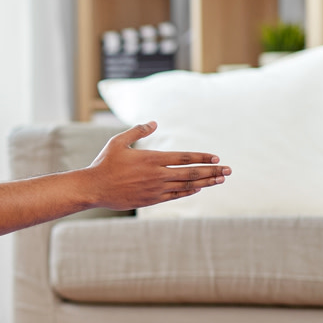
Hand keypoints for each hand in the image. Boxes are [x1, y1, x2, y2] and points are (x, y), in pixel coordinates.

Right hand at [88, 122, 230, 209]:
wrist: (94, 188)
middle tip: (228, 170)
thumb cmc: (104, 163)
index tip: (217, 158)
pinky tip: (198, 188)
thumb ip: (137, 131)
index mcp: (152, 158)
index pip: (185, 157)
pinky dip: (189, 191)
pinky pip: (175, 195)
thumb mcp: (118, 142)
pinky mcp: (151, 200)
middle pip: (191, 172)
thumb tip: (154, 122)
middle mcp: (157, 174)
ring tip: (220, 180)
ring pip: (187, 185)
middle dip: (212, 171)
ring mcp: (155, 188)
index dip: (203, 157)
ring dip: (206, 182)